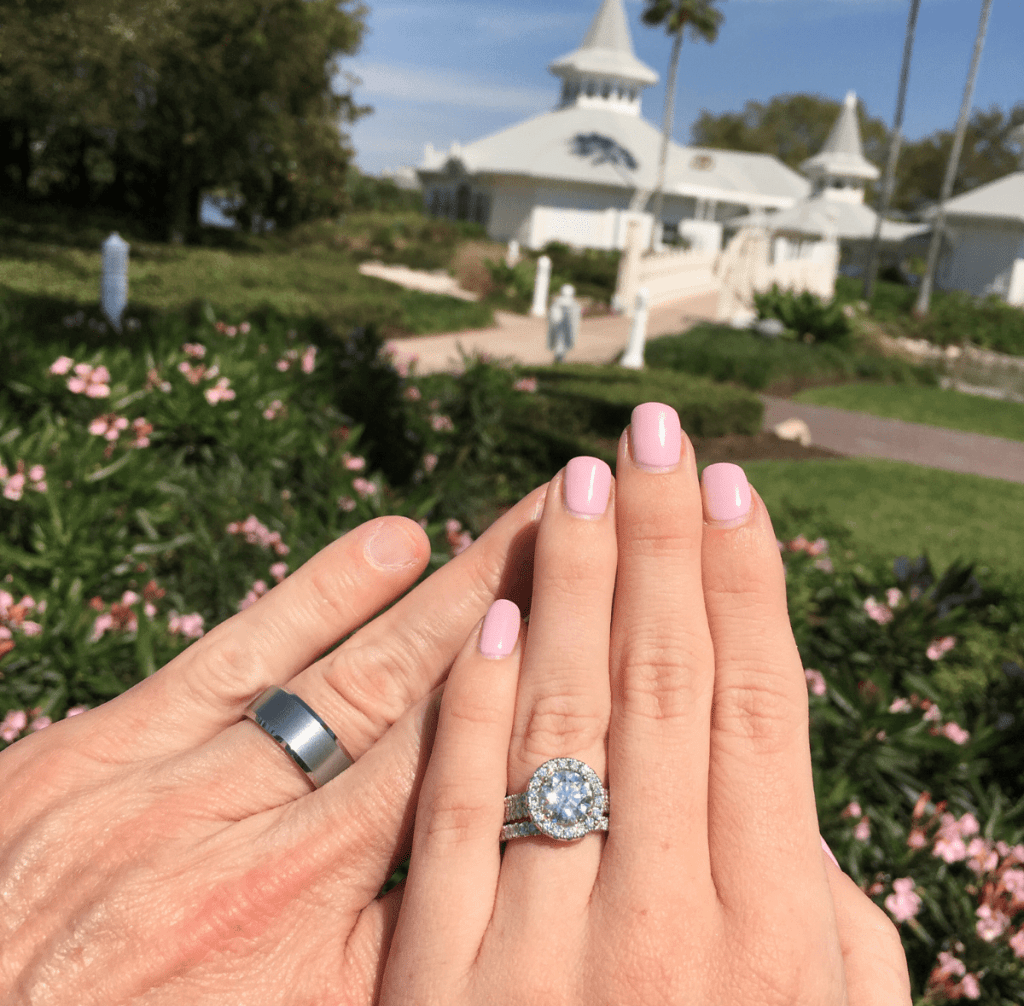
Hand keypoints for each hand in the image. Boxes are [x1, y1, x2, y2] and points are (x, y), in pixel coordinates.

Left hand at [0, 488, 544, 1005]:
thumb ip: (392, 948)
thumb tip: (488, 848)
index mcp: (307, 938)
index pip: (463, 790)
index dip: (544, 711)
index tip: (614, 645)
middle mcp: (255, 849)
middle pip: (426, 713)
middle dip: (522, 624)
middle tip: (597, 547)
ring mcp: (170, 788)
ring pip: (348, 673)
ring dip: (449, 596)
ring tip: (533, 526)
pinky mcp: (93, 752)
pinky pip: (232, 654)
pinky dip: (320, 596)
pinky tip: (395, 543)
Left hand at [380, 404, 911, 1005]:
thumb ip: (815, 914)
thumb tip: (780, 787)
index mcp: (775, 937)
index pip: (760, 707)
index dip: (747, 583)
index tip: (729, 486)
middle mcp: (665, 924)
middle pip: (666, 683)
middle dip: (660, 542)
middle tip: (649, 432)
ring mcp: (540, 946)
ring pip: (564, 721)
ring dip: (575, 587)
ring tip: (578, 482)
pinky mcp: (436, 975)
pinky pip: (457, 811)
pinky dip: (480, 703)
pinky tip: (500, 610)